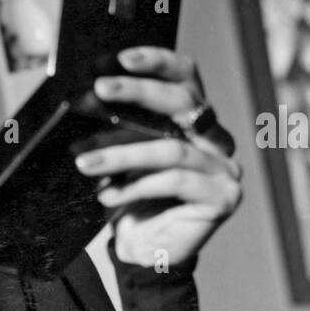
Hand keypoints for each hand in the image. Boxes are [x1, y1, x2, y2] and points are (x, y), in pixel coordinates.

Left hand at [73, 47, 242, 268]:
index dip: (158, 62)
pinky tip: (109, 195)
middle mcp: (216, 140)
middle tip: (100, 90)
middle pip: (183, 102)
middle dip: (138, 92)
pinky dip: (136, 187)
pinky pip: (176, 182)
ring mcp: (225, 169)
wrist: (143, 252)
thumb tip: (89, 99)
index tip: (122, 58)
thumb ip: (119, 131)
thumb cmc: (131, 202)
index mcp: (195, 122)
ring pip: (170, 149)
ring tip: (84, 162)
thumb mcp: (121, 159)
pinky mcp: (222, 197)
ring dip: (121, 154)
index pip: (186, 78)